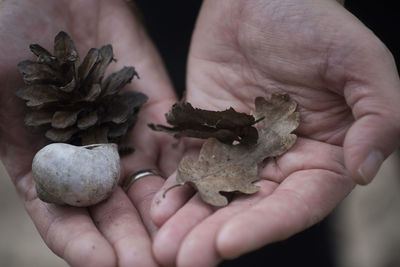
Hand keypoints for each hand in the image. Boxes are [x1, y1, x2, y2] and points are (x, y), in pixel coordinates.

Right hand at [0, 0, 181, 265]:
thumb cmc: (7, 29)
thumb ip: (1, 135)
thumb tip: (26, 184)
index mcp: (41, 156)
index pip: (62, 215)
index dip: (80, 244)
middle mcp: (85, 150)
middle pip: (110, 208)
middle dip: (129, 241)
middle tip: (151, 266)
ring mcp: (122, 129)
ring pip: (143, 185)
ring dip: (158, 219)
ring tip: (176, 246)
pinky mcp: (153, 106)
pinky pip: (169, 146)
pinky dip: (178, 173)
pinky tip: (189, 198)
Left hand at [150, 0, 399, 265]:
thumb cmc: (316, 22)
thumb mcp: (362, 62)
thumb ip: (381, 116)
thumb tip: (364, 172)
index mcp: (322, 156)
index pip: (296, 205)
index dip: (264, 227)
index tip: (226, 243)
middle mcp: (280, 161)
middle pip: (249, 210)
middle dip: (215, 237)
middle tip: (181, 262)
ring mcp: (240, 150)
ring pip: (215, 195)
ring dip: (188, 223)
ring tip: (162, 247)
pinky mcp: (208, 134)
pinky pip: (191, 167)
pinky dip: (175, 189)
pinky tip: (156, 210)